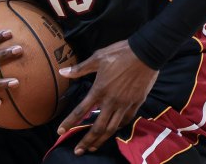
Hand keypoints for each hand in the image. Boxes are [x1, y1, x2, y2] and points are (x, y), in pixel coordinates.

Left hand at [57, 40, 157, 155]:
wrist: (146, 54)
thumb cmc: (119, 53)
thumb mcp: (97, 58)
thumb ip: (80, 69)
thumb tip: (62, 72)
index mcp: (99, 90)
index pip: (81, 110)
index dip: (70, 122)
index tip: (60, 131)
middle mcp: (111, 101)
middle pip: (97, 127)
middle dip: (86, 140)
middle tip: (77, 151)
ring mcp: (125, 104)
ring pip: (112, 128)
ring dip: (101, 139)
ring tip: (93, 147)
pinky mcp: (136, 104)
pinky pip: (125, 120)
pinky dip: (117, 128)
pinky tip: (112, 131)